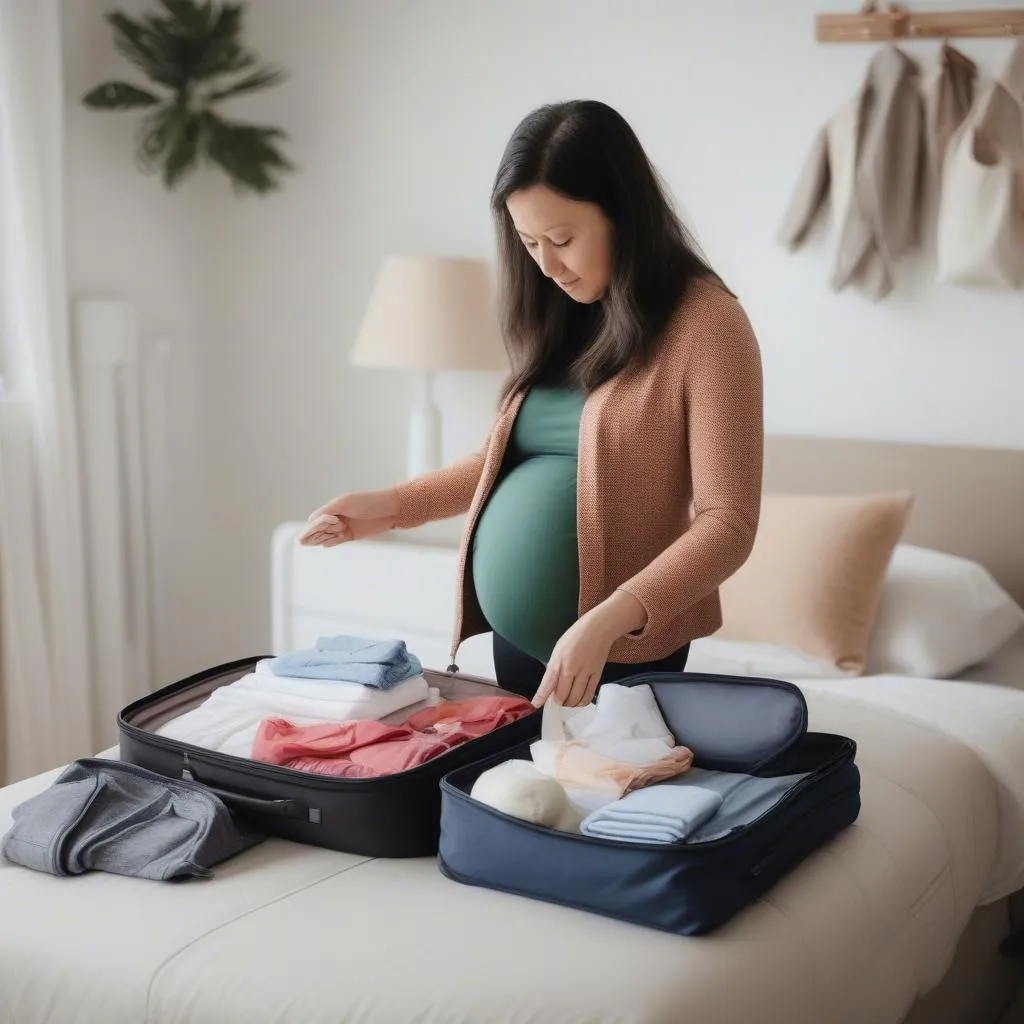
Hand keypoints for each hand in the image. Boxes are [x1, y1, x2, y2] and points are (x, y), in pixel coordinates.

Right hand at [299, 489, 398, 546]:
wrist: (389, 510)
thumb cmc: (368, 502)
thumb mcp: (345, 502)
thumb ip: (327, 511)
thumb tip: (310, 520)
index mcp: (331, 508)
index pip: (314, 520)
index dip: (318, 524)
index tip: (334, 520)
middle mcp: (334, 518)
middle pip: (316, 530)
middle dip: (321, 531)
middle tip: (340, 525)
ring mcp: (341, 527)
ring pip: (324, 537)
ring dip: (327, 536)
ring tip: (344, 529)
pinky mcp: (349, 536)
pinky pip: (334, 542)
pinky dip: (330, 542)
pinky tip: (327, 543)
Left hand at [532, 591, 647, 707]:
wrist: (598, 628)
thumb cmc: (576, 636)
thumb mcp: (558, 649)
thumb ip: (554, 667)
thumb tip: (552, 685)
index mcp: (558, 660)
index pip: (547, 683)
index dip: (541, 697)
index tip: (536, 704)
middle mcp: (571, 667)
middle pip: (562, 695)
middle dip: (558, 702)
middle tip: (557, 701)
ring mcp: (585, 672)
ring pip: (576, 698)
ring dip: (570, 704)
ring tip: (567, 702)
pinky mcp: (597, 674)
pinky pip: (589, 695)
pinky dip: (582, 702)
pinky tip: (579, 701)